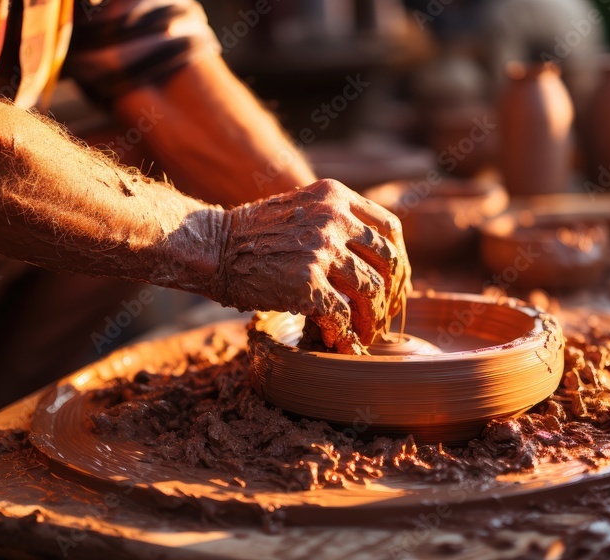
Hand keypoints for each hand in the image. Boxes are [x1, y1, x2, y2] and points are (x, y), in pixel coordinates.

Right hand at [216, 179, 410, 352]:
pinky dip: (344, 333)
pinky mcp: (306, 282)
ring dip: (370, 318)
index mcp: (335, 196)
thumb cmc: (251, 235)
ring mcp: (321, 248)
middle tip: (381, 316)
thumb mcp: (301, 208)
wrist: (212, 248)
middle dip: (391, 294)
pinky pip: (341, 314)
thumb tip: (372, 263)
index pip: (390, 229)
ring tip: (361, 332)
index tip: (393, 284)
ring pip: (371, 291)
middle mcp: (333, 217)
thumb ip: (335, 223)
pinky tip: (338, 341)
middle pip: (389, 261)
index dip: (398, 261)